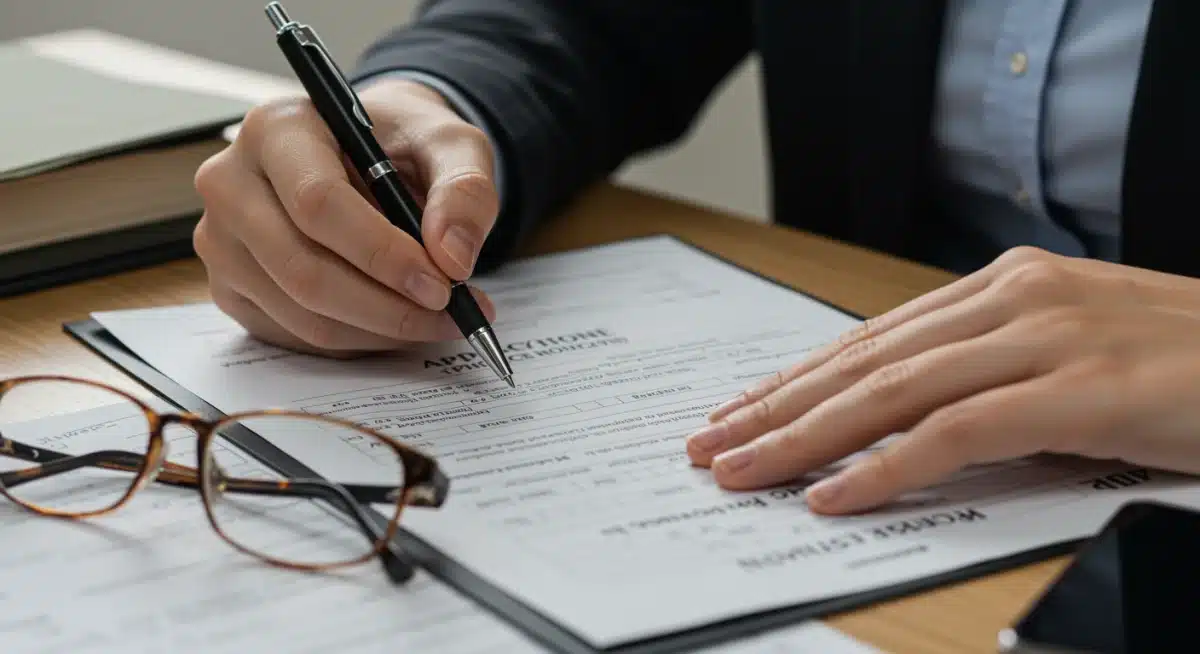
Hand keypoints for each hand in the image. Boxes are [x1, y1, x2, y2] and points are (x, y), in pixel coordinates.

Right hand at [192, 77, 497, 356]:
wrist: (372, 155)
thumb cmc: (403, 143)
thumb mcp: (452, 145)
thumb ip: (464, 190)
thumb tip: (453, 258)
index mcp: (277, 129)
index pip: (318, 203)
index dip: (382, 254)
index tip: (442, 284)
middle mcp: (232, 182)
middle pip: (303, 269)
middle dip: (388, 306)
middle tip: (450, 315)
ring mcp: (222, 239)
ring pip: (300, 313)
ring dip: (379, 331)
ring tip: (436, 321)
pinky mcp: (230, 286)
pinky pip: (295, 334)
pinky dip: (358, 340)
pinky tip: (396, 322)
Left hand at [685, 246, 1199, 514]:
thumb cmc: (1185, 365)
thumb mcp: (1071, 355)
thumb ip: (992, 371)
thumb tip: (905, 416)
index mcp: (1008, 286)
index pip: (874, 339)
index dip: (799, 378)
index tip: (740, 410)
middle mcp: (1015, 299)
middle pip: (865, 361)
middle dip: (777, 407)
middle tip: (709, 444)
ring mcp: (1047, 339)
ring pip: (892, 391)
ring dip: (805, 437)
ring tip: (742, 471)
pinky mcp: (1082, 391)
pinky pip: (957, 433)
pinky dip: (885, 466)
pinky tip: (832, 496)